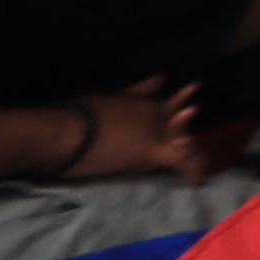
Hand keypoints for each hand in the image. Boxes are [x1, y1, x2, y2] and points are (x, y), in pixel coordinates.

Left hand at [64, 85, 202, 182]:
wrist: (62, 134)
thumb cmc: (92, 158)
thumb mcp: (123, 167)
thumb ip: (147, 161)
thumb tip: (162, 157)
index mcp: (155, 144)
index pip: (185, 155)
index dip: (195, 167)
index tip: (197, 181)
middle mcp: (154, 121)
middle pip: (179, 127)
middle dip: (188, 135)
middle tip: (191, 145)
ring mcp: (138, 106)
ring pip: (167, 103)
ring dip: (181, 101)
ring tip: (194, 90)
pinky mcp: (121, 98)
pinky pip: (143, 88)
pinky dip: (153, 84)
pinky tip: (162, 78)